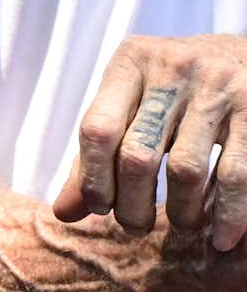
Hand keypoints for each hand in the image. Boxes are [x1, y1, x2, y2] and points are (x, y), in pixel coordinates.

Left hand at [55, 35, 246, 250]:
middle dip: (132, 204)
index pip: (97, 129)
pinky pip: (236, 174)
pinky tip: (221, 236)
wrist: (244, 55)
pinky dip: (228, 214)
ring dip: (181, 212)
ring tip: (181, 225)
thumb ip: (97, 155)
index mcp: (130, 62)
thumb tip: (63, 212)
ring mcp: (217, 87)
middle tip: (135, 226)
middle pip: (137, 154)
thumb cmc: (175, 90)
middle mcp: (171, 68)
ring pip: (186, 169)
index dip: (92, 178)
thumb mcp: (131, 104)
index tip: (99, 209)